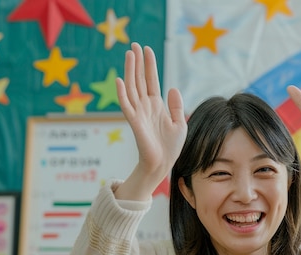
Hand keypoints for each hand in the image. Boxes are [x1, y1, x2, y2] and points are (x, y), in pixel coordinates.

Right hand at [115, 43, 186, 200]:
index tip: (147, 49)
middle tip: (134, 44)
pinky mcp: (134, 122)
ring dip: (130, 71)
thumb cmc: (170, 147)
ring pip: (132, 87)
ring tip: (129, 54)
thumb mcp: (180, 123)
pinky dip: (122, 93)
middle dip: (138, 63)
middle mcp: (145, 106)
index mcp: (156, 105)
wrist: (163, 164)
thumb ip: (176, 106)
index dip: (149, 65)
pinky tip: (120, 79)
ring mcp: (139, 113)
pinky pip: (126, 105)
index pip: (151, 81)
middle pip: (140, 80)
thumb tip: (172, 88)